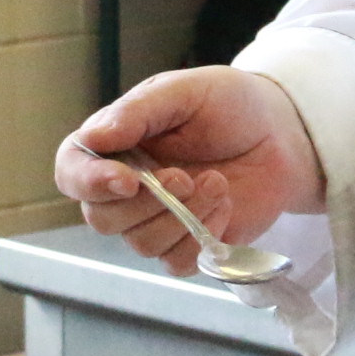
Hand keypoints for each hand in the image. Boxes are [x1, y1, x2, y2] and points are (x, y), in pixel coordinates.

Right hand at [53, 68, 324, 275]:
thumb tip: (93, 138)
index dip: (90, 182)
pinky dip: (202, 236)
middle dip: (148, 202)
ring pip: (142, 243)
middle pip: (102, 218)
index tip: (127, 180)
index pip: (72, 172)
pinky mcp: (187, 245)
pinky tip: (224, 205)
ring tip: (217, 182)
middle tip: (186, 176)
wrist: (282, 134)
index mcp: (113, 145)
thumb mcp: (186, 93)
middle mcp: (125, 188)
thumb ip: (138, 112)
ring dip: (183, 216)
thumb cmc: (230, 105)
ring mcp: (155, 220)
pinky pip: (177, 262)